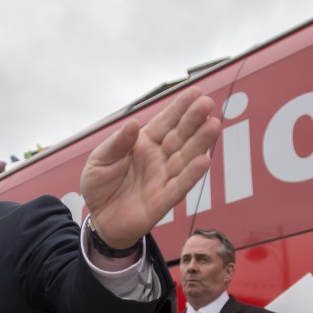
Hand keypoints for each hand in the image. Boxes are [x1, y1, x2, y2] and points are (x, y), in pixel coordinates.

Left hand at [80, 87, 220, 248]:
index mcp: (144, 144)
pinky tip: (205, 160)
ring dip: (200, 143)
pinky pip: (180, 186)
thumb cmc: (100, 186)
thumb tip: (134, 123)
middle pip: (180, 136)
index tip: (196, 92)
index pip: (165, 122)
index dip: (180, 108)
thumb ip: (117, 143)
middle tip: (208, 103)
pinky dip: (192, 175)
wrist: (100, 219)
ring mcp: (163, 178)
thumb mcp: (99, 160)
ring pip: (186, 158)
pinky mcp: (163, 200)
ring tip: (214, 125)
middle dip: (194, 120)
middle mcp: (158, 158)